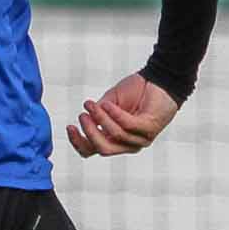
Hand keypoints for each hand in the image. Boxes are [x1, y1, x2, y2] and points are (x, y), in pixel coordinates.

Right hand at [65, 72, 179, 157]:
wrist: (159, 79)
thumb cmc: (136, 91)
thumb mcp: (109, 103)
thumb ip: (97, 114)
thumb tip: (85, 119)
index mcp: (116, 140)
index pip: (93, 150)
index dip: (79, 142)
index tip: (69, 126)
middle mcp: (128, 144)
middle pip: (102, 149)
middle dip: (89, 132)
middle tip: (82, 115)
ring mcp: (140, 139)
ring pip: (114, 135)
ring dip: (100, 118)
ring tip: (93, 104)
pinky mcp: (150, 128)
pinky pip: (128, 125)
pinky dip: (115, 114)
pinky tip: (107, 103)